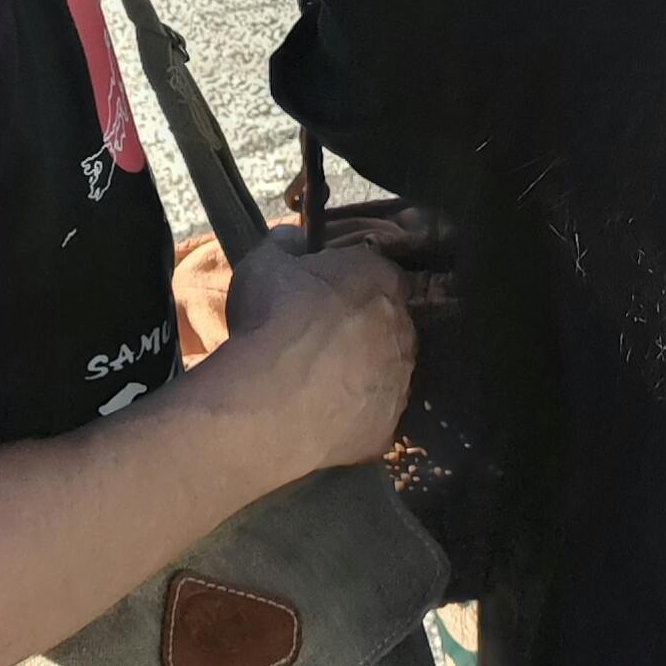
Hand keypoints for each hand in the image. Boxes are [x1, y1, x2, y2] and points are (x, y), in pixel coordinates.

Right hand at [193, 237, 417, 475]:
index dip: (352, 283)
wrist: (270, 404)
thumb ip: (283, 244)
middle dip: (360, 329)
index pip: (380, 273)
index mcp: (379, 280)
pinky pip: (373, 417)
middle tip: (317, 341)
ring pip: (385, 371)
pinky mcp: (387, 427)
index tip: (324, 295)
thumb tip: (293, 238)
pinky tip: (320, 417)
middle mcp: (402, 329)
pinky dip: (353, 416)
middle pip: (387, 323)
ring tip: (315, 383)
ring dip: (360, 373)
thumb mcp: (264, 264)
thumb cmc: (271, 324)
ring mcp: (399, 381)